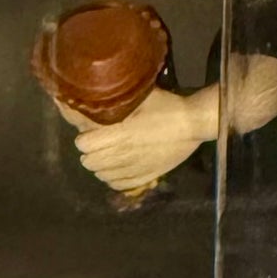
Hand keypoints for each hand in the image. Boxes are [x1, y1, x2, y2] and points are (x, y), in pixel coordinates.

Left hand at [73, 88, 211, 195]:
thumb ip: (116, 100)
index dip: (84, 137)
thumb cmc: (166, 106)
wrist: (193, 125)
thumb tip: (92, 94)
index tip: (90, 130)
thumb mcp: (140, 97)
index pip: (83, 144)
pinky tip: (119, 166)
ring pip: (101, 175)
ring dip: (101, 164)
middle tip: (99, 140)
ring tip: (109, 152)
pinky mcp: (144, 178)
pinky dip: (113, 176)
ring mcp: (133, 169)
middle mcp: (122, 155)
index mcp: (119, 134)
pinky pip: (117, 184)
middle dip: (90, 151)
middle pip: (88, 162)